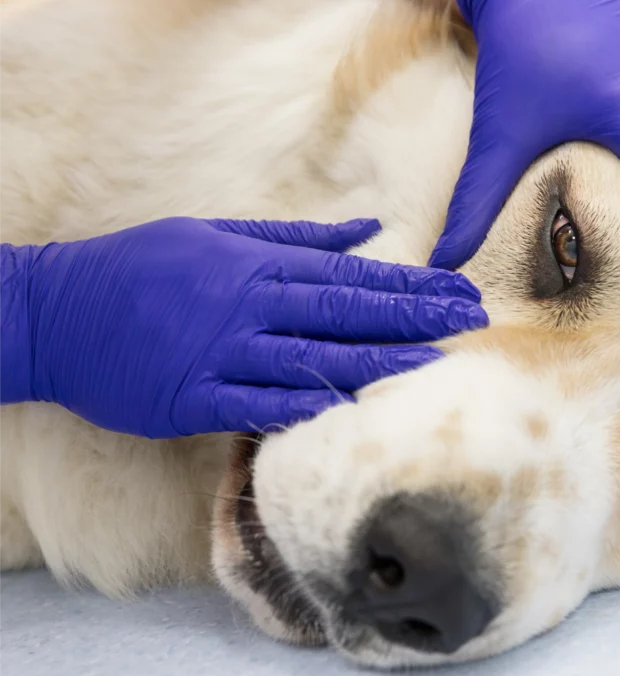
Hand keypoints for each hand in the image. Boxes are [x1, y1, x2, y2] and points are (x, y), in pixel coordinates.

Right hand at [15, 217, 486, 437]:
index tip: (460, 292)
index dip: (410, 286)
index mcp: (256, 264)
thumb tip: (365, 230)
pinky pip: (260, 406)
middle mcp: (247, 305)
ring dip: (378, 362)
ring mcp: (221, 353)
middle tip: (471, 322)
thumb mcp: (215, 234)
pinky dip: (307, 407)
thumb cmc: (143, 266)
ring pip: (313, 360)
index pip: (351, 277)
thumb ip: (294, 237)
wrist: (58, 312)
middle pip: (345, 312)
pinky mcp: (194, 398)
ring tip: (434, 364)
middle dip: (414, 318)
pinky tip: (354, 410)